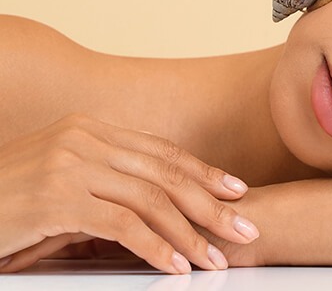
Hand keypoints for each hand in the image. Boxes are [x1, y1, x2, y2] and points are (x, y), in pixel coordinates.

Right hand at [0, 114, 259, 273]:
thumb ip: (106, 176)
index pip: (162, 151)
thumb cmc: (8, 200)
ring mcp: (70, 164)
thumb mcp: (62, 176)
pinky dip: (156, 247)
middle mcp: (84, 138)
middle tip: (245, 228)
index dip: (204, 172)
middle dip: (211, 204)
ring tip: (215, 258)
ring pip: (151, 199)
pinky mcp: (57, 198)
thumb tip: (158, 197)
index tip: (237, 191)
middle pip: (165, 173)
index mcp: (91, 129)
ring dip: (190, 233)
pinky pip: (122, 225)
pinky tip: (175, 266)